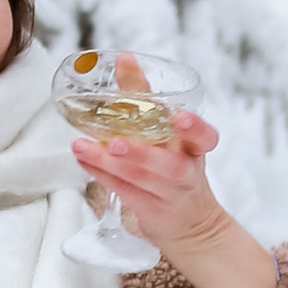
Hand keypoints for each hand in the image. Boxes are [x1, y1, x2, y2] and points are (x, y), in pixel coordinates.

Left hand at [71, 56, 276, 287]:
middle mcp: (185, 170)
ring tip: (82, 147)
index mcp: (195, 148)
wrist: (194, 226)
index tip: (182, 118)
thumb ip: (150, 103)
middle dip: (141, 152)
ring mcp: (169, 194)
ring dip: (109, 163)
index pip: (204, 136)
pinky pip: (124, 191)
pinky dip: (102, 174)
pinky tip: (83, 159)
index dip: (195, 128)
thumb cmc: (177, 169)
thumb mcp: (172, 135)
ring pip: (140, 179)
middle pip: (168, 164)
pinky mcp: (152, 211)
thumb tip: (124, 61)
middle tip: (115, 141)